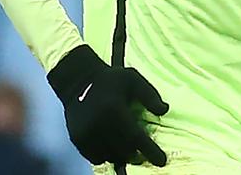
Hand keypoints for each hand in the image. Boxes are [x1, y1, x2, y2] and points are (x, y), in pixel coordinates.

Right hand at [47, 45, 168, 165]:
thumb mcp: (132, 79)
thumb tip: (164, 110)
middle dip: (136, 153)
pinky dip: (106, 155)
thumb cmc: (109, 80)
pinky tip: (109, 144)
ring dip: (121, 154)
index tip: (162, 161)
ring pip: (111, 157)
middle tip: (140, 149)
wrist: (76, 80)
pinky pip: (97, 158)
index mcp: (114, 109)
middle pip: (125, 152)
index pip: (136, 138)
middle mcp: (99, 124)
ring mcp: (87, 134)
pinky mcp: (78, 139)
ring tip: (124, 144)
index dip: (151, 152)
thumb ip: (150, 94)